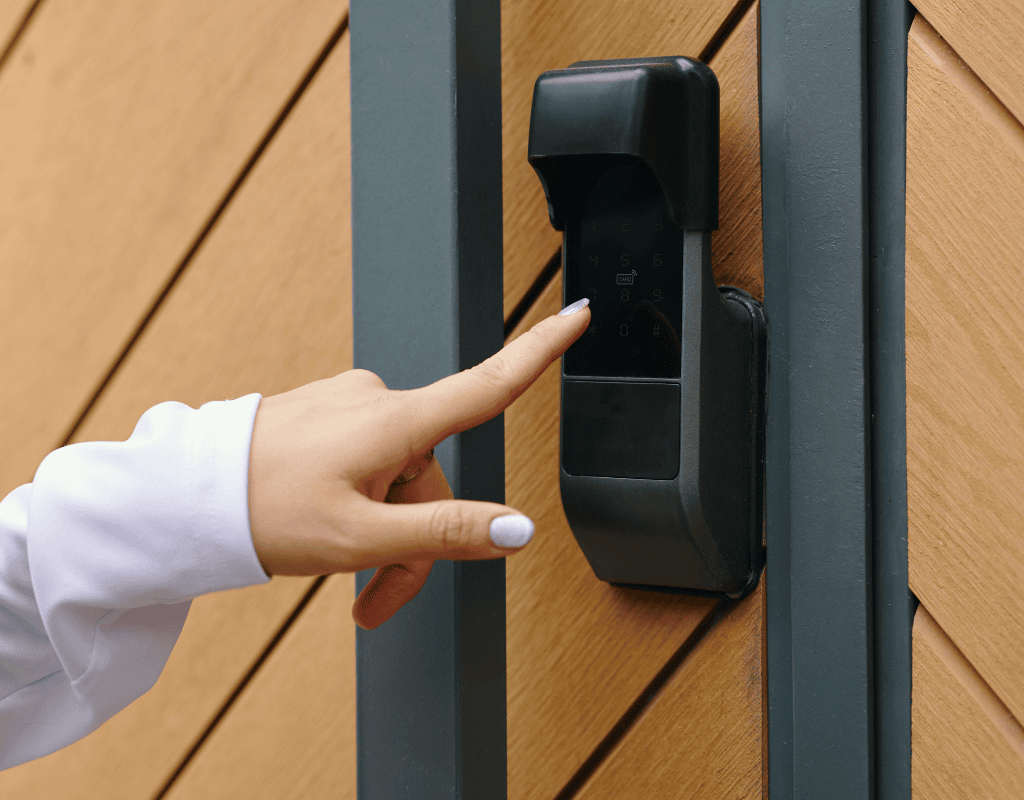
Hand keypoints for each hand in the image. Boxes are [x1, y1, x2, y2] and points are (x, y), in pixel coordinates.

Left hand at [247, 299, 590, 628]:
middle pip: (433, 476)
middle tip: (374, 598)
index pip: (488, 384)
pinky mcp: (329, 417)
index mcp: (393, 421)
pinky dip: (362, 506)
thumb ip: (445, 532)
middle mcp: (377, 401)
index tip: (579, 313)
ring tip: (346, 582)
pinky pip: (368, 464)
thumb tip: (518, 529)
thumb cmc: (263, 512)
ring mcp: (350, 407)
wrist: (185, 498)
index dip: (542, 349)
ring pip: (399, 479)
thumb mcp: (359, 538)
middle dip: (414, 540)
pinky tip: (328, 533)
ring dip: (383, 534)